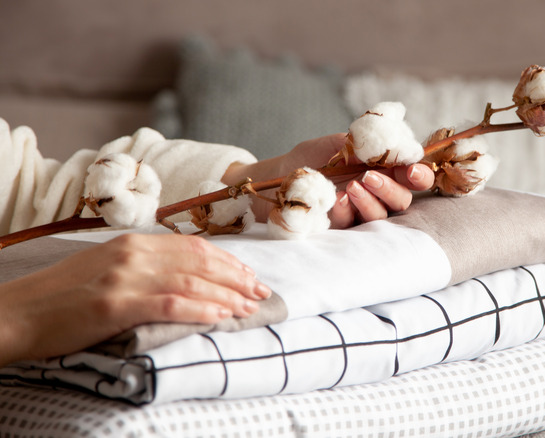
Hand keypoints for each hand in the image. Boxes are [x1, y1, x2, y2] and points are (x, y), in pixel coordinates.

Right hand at [0, 233, 270, 365]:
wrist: (15, 313)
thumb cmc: (61, 297)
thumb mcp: (105, 268)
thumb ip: (143, 266)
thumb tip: (184, 277)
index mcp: (132, 242)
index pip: (193, 246)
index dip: (226, 260)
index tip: (249, 274)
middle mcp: (133, 253)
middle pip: (200, 261)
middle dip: (236, 277)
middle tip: (261, 291)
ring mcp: (125, 277)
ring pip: (192, 282)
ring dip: (227, 295)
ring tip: (250, 307)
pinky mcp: (116, 303)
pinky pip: (172, 304)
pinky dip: (202, 309)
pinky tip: (222, 316)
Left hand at [222, 134, 434, 226]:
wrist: (274, 178)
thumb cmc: (309, 159)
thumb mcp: (338, 143)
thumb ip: (367, 143)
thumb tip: (398, 143)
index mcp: (383, 170)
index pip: (413, 176)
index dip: (420, 175)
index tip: (412, 170)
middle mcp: (377, 194)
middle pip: (403, 200)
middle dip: (392, 189)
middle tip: (370, 176)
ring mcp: (360, 214)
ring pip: (381, 216)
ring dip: (370, 201)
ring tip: (351, 186)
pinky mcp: (342, 230)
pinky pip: (353, 226)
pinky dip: (346, 212)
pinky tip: (336, 200)